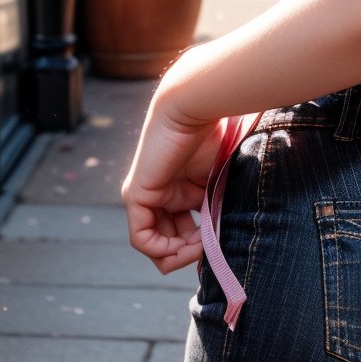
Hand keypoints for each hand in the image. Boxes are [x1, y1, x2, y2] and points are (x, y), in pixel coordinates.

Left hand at [121, 95, 221, 273]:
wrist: (195, 107)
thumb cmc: (215, 133)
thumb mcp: (219, 179)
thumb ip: (218, 206)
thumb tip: (224, 241)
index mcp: (180, 188)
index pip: (184, 230)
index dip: (200, 245)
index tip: (218, 245)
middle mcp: (160, 193)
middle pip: (170, 239)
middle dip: (190, 251)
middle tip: (210, 249)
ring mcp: (146, 195)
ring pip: (156, 243)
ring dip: (179, 253)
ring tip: (201, 247)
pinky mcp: (135, 195)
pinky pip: (142, 238)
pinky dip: (162, 250)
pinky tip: (183, 247)